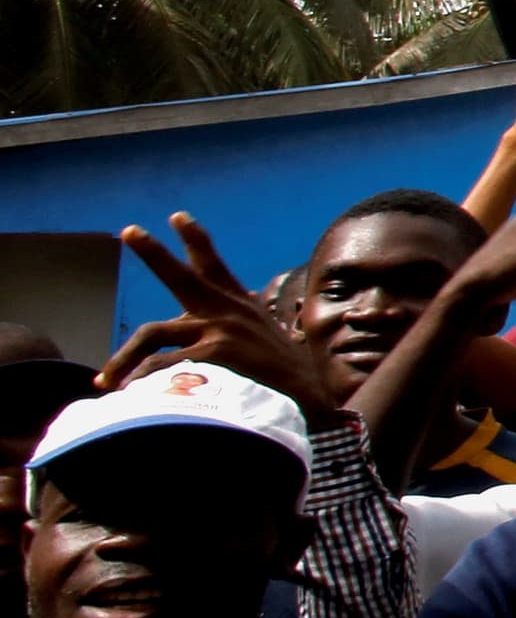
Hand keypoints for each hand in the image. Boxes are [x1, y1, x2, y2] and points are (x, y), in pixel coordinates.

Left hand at [97, 216, 343, 419]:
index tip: (177, 217)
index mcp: (241, 306)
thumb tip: (222, 334)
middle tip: (129, 231)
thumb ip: (242, 333)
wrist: (309, 400)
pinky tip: (130, 398)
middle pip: (182, 276)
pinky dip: (142, 384)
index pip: (214, 266)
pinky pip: (161, 366)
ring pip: (152, 334)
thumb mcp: (268, 343)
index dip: (195, 240)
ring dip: (123, 359)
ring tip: (103, 380)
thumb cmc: (286, 380)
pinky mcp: (213, 353)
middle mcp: (228, 311)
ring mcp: (220, 330)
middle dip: (153, 252)